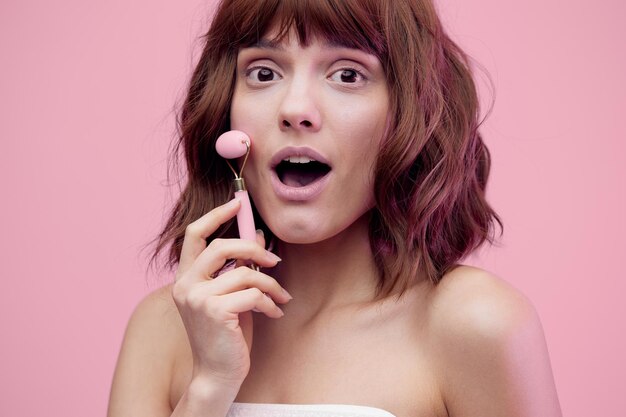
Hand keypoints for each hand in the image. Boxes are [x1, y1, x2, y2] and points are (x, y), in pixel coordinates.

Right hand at [172, 198, 291, 387]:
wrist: (217, 374)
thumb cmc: (226, 334)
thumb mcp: (232, 295)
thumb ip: (239, 266)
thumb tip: (258, 236)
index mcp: (185, 278)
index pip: (195, 235)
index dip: (216, 215)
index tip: (237, 204)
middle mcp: (185, 285)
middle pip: (222, 246)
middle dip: (254, 250)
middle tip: (275, 260)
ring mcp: (197, 298)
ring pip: (245, 273)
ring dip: (271, 284)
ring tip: (281, 297)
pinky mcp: (214, 311)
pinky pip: (254, 294)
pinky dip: (270, 303)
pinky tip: (274, 313)